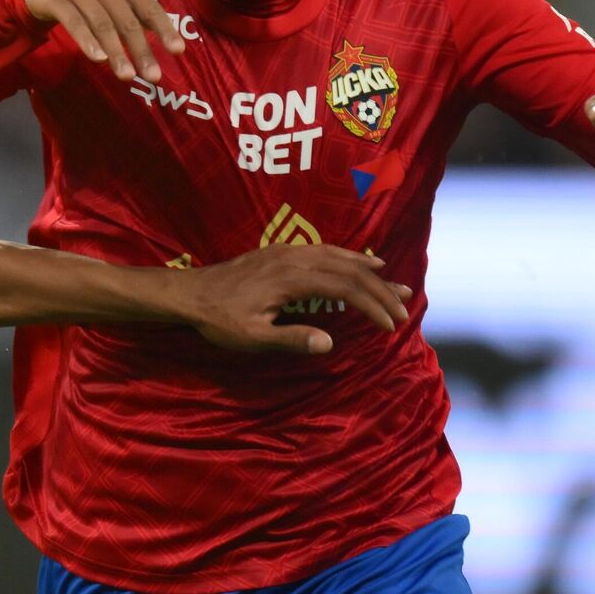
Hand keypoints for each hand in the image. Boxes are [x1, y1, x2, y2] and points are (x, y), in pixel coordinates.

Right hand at [23, 0, 185, 82]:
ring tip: (128, 76)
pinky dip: (88, 42)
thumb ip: (134, 10)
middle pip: (127, 20)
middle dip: (142, 50)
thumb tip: (166, 32)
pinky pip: (75, 23)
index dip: (164, 29)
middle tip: (153, 77)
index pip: (148, 6)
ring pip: (102, 24)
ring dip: (117, 53)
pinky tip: (100, 59)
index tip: (178, 51)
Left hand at [174, 244, 412, 353]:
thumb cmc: (218, 318)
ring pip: (337, 255)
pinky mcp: (279, 252)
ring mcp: (286, 252)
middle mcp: (293, 259)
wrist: (189, 292)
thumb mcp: (251, 336)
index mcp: (291, 279)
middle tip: (405, 306)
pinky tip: (355, 262)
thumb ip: (290, 339)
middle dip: (379, 288)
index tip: (391, 325)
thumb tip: (329, 344)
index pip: (345, 289)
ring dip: (367, 269)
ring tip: (393, 279)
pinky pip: (322, 249)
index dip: (373, 306)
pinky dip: (346, 256)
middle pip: (347, 270)